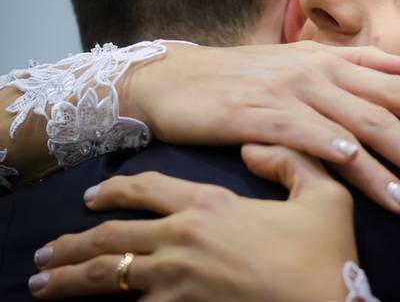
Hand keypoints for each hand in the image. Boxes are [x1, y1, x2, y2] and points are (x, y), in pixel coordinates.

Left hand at [30, 146, 357, 301]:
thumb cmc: (325, 253)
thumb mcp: (324, 195)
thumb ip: (290, 161)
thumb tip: (253, 147)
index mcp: (211, 206)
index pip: (148, 189)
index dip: (116, 189)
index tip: (92, 195)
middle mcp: (183, 240)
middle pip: (112, 237)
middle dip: (72, 244)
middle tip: (45, 253)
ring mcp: (177, 281)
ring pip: (110, 276)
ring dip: (71, 279)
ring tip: (43, 284)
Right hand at [120, 41, 399, 211]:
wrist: (178, 78)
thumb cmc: (248, 77)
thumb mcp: (307, 62)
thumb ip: (362, 63)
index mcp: (332, 62)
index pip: (395, 86)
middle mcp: (317, 74)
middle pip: (382, 108)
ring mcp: (287, 92)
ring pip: (348, 127)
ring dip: (386, 163)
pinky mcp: (255, 113)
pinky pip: (299, 131)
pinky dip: (326, 145)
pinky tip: (350, 163)